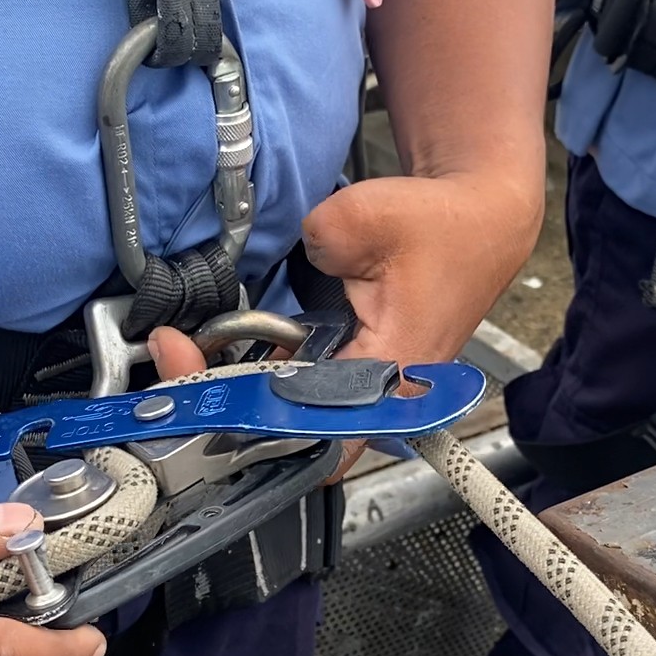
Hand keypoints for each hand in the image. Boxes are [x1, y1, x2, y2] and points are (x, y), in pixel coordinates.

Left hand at [150, 171, 541, 477]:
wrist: (481, 221)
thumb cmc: (445, 227)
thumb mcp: (372, 216)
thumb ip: (319, 238)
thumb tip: (286, 258)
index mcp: (392, 377)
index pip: (314, 438)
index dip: (248, 425)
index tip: (199, 389)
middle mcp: (383, 399)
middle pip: (291, 435)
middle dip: (224, 404)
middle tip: (175, 358)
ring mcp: (371, 393)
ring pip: (293, 418)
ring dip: (239, 390)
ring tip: (187, 353)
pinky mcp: (360, 376)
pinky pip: (302, 393)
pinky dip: (262, 374)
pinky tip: (229, 346)